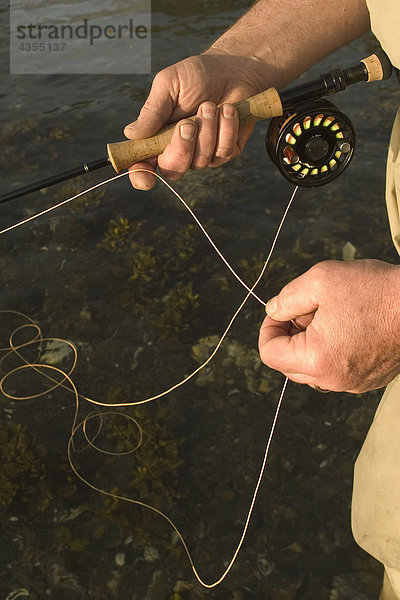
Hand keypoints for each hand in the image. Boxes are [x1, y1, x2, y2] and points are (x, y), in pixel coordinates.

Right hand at [124, 51, 269, 188]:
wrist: (233, 68)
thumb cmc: (197, 75)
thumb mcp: (169, 84)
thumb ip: (152, 110)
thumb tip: (131, 133)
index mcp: (157, 137)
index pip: (144, 166)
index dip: (142, 176)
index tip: (145, 178)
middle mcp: (179, 150)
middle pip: (173, 170)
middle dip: (182, 148)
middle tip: (189, 122)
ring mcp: (203, 154)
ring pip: (201, 161)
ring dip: (207, 131)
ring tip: (210, 105)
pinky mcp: (226, 151)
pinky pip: (224, 152)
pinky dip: (226, 128)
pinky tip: (228, 110)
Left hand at [258, 259, 399, 392]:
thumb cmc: (375, 291)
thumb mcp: (320, 280)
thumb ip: (287, 298)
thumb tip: (273, 311)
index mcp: (316, 359)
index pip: (269, 354)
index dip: (268, 329)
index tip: (280, 312)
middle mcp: (333, 380)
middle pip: (289, 365)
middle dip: (289, 336)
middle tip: (305, 310)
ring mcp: (353, 383)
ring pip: (313, 369)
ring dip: (310, 344)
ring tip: (329, 316)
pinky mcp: (369, 379)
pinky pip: (336, 370)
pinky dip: (332, 351)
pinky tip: (347, 326)